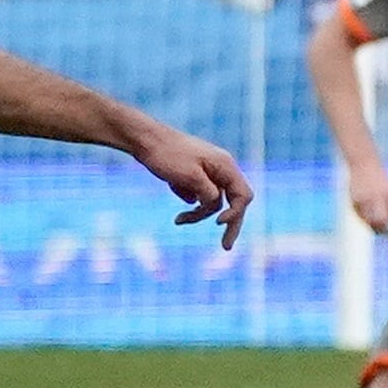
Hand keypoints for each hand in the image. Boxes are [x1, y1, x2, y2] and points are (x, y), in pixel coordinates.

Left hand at [142, 128, 253, 249]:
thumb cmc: (166, 155)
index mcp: (225, 166)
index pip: (243, 196)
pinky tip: (174, 189)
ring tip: (178, 221)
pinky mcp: (194, 175)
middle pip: (233, 202)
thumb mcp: (190, 178)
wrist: (144, 139)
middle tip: (225, 247)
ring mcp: (208, 172)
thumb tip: (216, 207)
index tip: (217, 223)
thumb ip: (208, 194)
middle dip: (228, 224)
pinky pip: (198, 195)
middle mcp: (220, 168)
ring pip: (212, 201)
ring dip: (198, 213)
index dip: (235, 213)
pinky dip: (189, 202)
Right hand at [348, 160, 387, 231]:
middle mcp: (375, 196)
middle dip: (385, 229)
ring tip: (378, 230)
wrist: (363, 163)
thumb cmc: (379, 178)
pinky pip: (360, 217)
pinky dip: (365, 221)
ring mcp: (363, 199)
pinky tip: (368, 220)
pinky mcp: (354, 201)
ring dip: (374, 227)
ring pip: (369, 221)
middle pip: (381, 220)